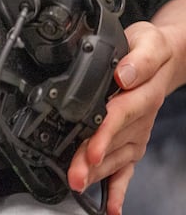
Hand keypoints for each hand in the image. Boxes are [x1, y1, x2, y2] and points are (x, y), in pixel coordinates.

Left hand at [67, 0, 185, 214]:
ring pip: (117, 156)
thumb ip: (139, 58)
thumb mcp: (148, 41)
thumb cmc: (150, 48)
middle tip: (74, 175)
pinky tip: (110, 206)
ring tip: (79, 185)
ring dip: (98, 174)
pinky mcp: (134, 139)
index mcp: (142, 92)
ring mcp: (138, 131)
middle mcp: (141, 116)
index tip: (89, 150)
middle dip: (91, 160)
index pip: (119, 115)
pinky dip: (119, 187)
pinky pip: (128, 166)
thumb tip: (123, 75)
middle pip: (113, 141)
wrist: (165, 58)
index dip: (103, 134)